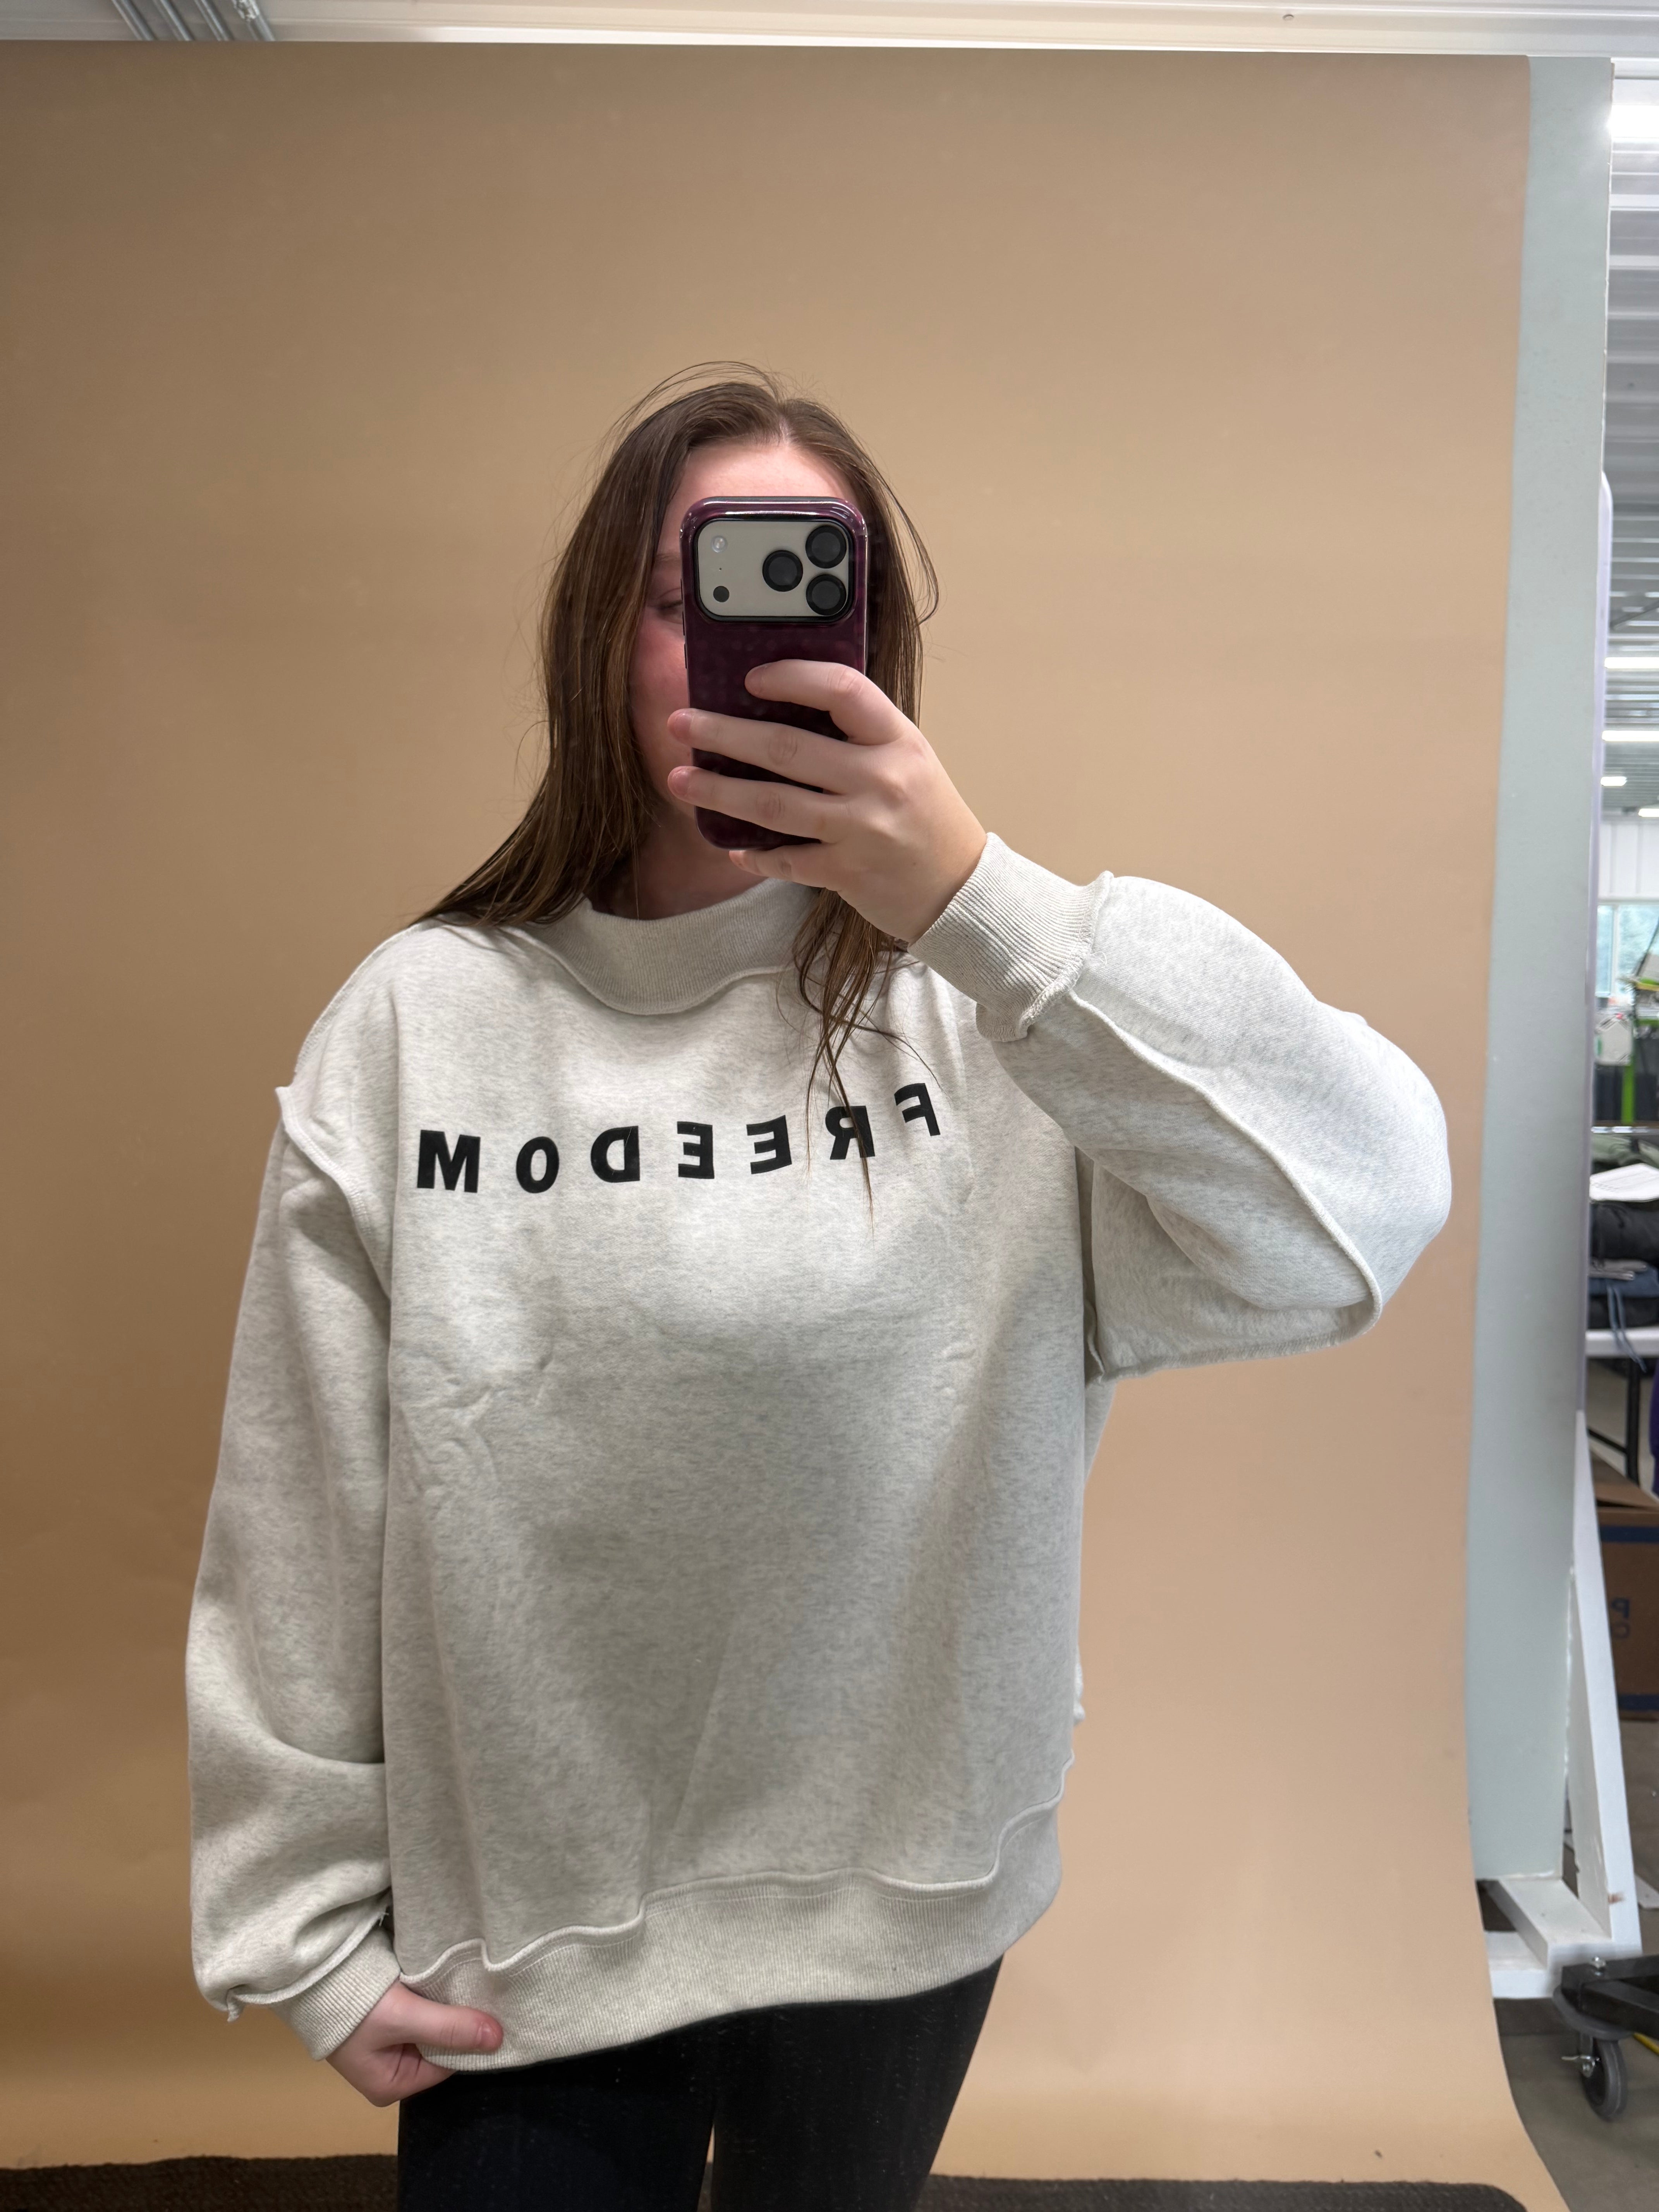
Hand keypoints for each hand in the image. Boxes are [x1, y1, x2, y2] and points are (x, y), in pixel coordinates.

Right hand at [326, 1980, 502, 2105]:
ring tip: (468, 1984)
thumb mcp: (404, 2018)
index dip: (468, 2041)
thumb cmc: (354, 2006)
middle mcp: (390, 2071)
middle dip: (458, 2023)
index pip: (446, 2066)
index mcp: (390, 2086)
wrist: (314, 1974)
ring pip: (433, 2028)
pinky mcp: (385, 2021)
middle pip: (441, 2048)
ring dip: (446, 2007)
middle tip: (483, 1994)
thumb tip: (498, 2038)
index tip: (491, 2014)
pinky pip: (421, 2013)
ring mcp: (386, 2046)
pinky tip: (447, 1979)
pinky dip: (432, 1997)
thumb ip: (449, 2028)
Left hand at [664, 663, 985, 942]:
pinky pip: (786, 859)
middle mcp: (881, 780)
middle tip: (681, 723)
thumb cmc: (925, 816)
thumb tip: (779, 709)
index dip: (790, 677)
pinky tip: (731, 845)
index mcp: (898, 740)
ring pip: (773, 804)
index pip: (841, 690)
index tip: (749, 678)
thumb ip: (858, 734)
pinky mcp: (848, 873)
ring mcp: (863, 829)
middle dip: (723, 733)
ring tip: (680, 779)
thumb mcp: (907, 759)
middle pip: (787, 747)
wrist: (959, 888)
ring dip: (718, 791)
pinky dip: (755, 854)